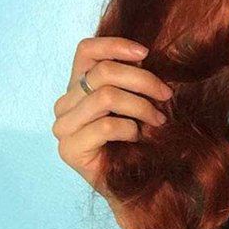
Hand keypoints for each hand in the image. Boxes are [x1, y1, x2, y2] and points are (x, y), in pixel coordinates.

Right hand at [52, 36, 172, 198]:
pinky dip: (129, 128)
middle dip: (143, 80)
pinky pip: (106, 126)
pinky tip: (137, 136)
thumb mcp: (135, 98)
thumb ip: (130, 76)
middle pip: (104, 72)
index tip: (146, 53)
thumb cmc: (137, 137)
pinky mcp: (68, 149)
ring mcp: (63, 126)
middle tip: (166, 95)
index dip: (115, 45)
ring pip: (106, 96)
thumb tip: (144, 54)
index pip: (86, 50)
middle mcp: (65, 103)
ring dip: (141, 106)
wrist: (134, 183)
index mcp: (78, 85)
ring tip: (157, 119)